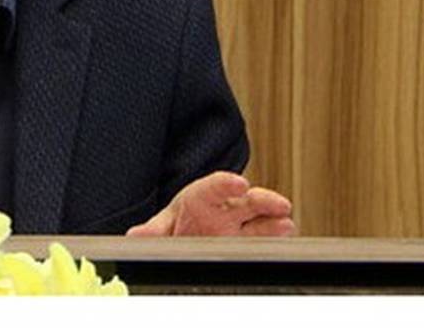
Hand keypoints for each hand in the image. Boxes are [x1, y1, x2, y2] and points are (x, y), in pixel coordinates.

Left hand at [126, 171, 295, 236]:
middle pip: (244, 201)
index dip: (227, 184)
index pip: (214, 187)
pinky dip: (275, 234)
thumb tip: (136, 235)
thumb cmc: (181, 221)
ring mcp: (239, 225)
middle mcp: (224, 209)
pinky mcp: (248, 240)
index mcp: (201, 198)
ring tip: (287, 223)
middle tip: (279, 204)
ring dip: (273, 221)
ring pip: (259, 219)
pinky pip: (263, 236)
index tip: (239, 184)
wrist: (190, 234)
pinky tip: (286, 232)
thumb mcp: (165, 224)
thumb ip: (154, 230)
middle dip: (263, 201)